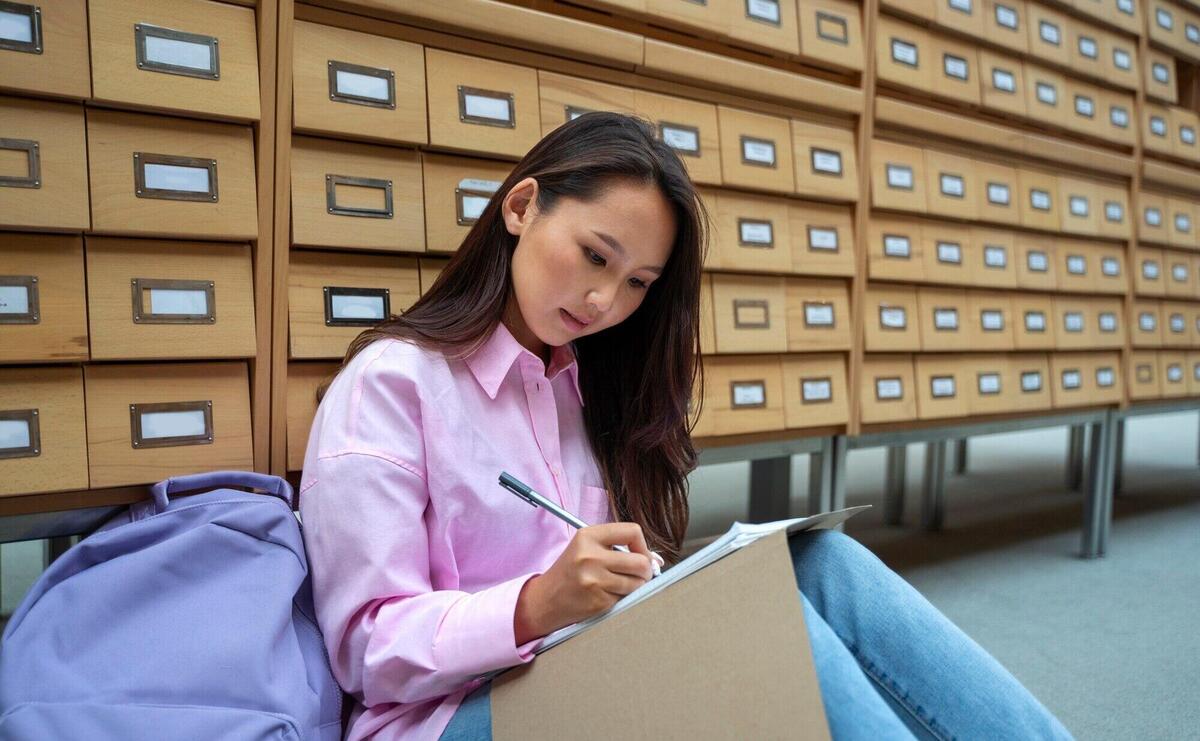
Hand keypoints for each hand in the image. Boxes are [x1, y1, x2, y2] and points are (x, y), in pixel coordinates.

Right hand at [514, 522, 656, 643]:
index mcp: (588, 536)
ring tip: (619, 585)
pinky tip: (606, 596)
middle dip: (645, 571)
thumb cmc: (570, 572)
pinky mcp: (598, 601)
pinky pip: (626, 598)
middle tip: (638, 575)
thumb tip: (657, 560)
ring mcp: (594, 580)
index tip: (641, 555)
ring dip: (635, 586)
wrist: (545, 599)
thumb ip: (618, 547)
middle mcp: (590, 556)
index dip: (643, 545)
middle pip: (640, 562)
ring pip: (637, 583)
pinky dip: (622, 598)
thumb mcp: (587, 548)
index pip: (632, 531)